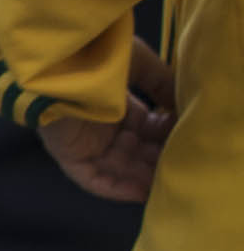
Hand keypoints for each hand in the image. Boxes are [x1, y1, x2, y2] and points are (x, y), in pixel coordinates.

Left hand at [38, 40, 176, 202]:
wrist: (61, 61)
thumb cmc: (99, 57)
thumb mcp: (140, 66)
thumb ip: (162, 84)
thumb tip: (182, 106)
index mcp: (116, 106)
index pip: (148, 130)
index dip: (168, 137)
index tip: (190, 141)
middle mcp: (101, 127)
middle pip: (136, 153)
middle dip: (160, 162)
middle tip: (185, 169)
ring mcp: (85, 143)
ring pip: (118, 170)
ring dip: (143, 180)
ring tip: (169, 187)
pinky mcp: (69, 155)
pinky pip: (94, 180)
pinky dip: (117, 189)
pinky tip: (143, 193)